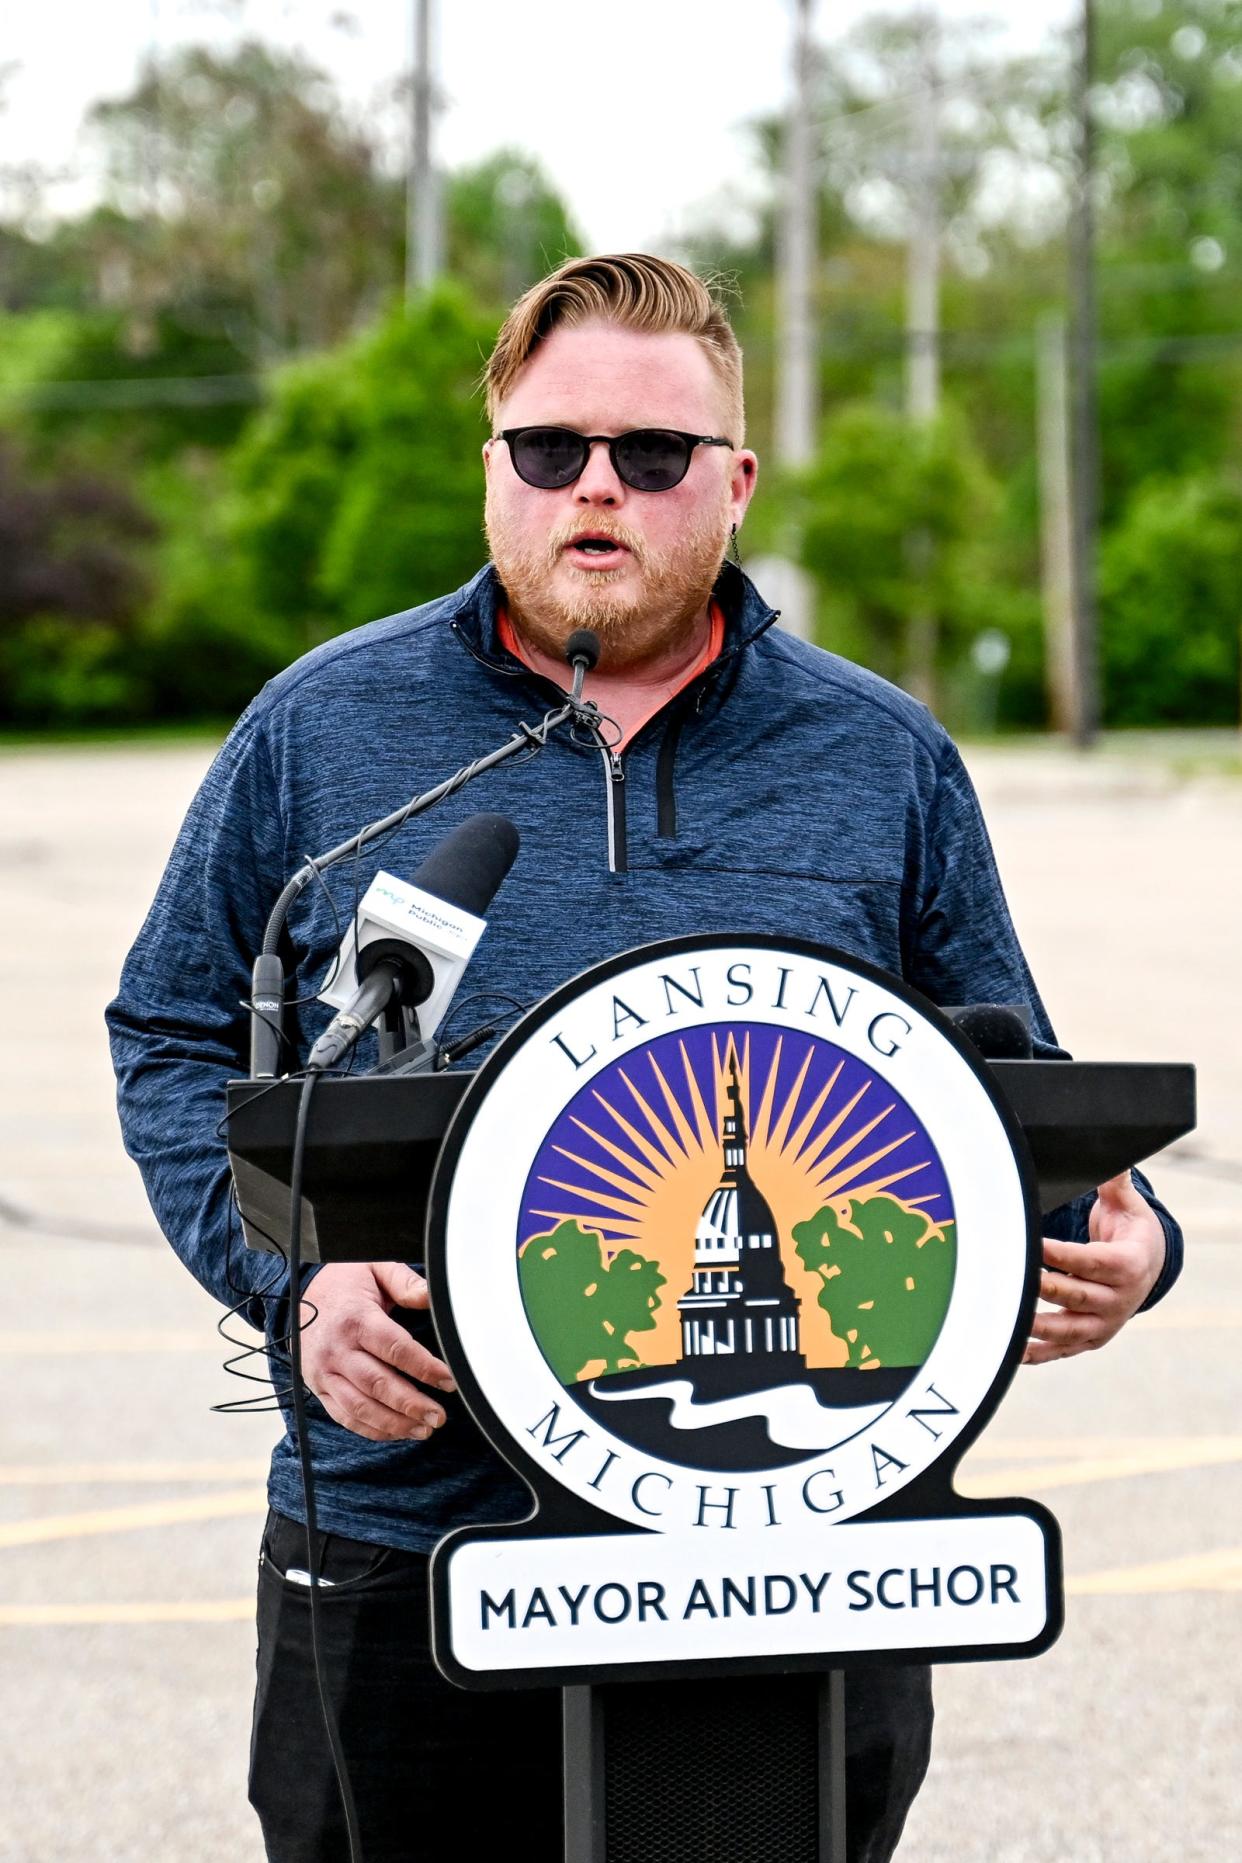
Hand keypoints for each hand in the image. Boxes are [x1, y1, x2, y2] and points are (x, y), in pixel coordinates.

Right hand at [298, 1261, 455, 1440]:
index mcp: (355, 1318)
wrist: (299, 1294)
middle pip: (378, 1384)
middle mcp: (337, 1349)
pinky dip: (371, 1429)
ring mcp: (325, 1372)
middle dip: (412, 1404)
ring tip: (424, 1429)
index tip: (448, 1380)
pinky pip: (344, 1416)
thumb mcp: (375, 1268)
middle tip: (439, 1416)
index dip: (424, 1367)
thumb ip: (404, 1282)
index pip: (395, 1349)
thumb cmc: (345, 1283)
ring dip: (394, 1423)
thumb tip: (430, 1296)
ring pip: (360, 1407)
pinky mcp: (318, 1388)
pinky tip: (397, 1432)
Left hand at [1023, 1172, 1166, 1365]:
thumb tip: (1111, 1158)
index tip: (1032, 1245)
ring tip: (1006, 1320)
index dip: (1061, 1255)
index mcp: (1127, 1265)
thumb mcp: (1128, 1206)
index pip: (1089, 1261)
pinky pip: (1063, 1350)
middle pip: (1075, 1295)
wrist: (1151, 1268)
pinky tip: (1013, 1351)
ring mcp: (1105, 1323)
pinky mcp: (1091, 1339)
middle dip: (1043, 1288)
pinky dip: (1039, 1353)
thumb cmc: (1130, 1231)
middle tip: (1011, 1279)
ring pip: (1067, 1329)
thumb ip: (1115, 1184)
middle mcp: (1119, 1299)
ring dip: (1037, 1327)